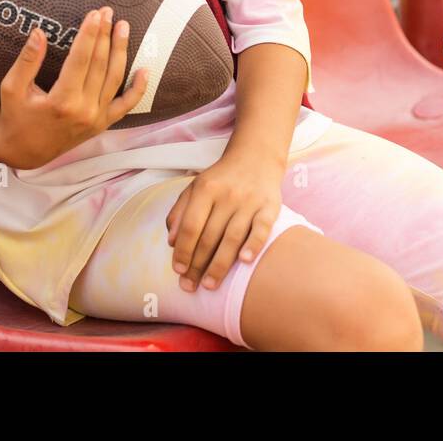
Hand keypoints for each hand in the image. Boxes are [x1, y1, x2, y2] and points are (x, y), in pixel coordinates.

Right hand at [0, 6, 147, 169]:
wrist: (24, 151)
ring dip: (120, 51)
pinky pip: (126, 106)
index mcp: (61, 101)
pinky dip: (138, 89)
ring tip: (123, 28)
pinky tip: (145, 69)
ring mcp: (96, 119)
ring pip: (114, 79)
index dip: (89, 35)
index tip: (95, 15)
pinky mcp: (102, 124)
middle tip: (108, 12)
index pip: (81, 60)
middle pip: (100, 65)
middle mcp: (84, 110)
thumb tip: (38, 32)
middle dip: (105, 36)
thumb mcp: (12, 89)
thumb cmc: (15, 117)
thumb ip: (27, 61)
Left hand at [165, 148, 284, 292]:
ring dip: (220, 265)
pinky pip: (261, 229)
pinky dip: (253, 245)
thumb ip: (180, 212)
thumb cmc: (222, 178)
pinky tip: (245, 261)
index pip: (191, 226)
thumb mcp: (195, 187)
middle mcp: (227, 195)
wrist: (256, 156)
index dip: (183, 251)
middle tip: (190, 286)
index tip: (178, 270)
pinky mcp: (270, 206)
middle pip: (210, 236)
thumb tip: (172, 242)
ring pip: (232, 238)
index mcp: (206, 189)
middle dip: (198, 265)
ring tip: (210, 285)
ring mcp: (250, 201)